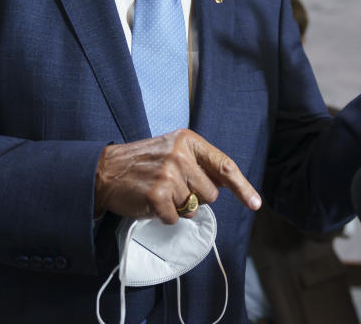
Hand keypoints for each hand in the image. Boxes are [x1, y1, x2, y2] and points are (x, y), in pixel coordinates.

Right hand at [94, 129, 261, 223]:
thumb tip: (227, 185)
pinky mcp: (156, 195)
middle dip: (195, 197)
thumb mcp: (173, 150)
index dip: (243, 187)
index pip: (224, 166)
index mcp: (188, 141)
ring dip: (178, 207)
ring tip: (159, 192)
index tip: (255, 204)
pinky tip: (150, 201)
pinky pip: (174, 218)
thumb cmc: (144, 162)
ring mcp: (168, 175)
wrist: (105, 169)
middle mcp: (180, 155)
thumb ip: (200, 164)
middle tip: (172, 187)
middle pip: (210, 194)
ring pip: (192, 208)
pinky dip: (163, 216)